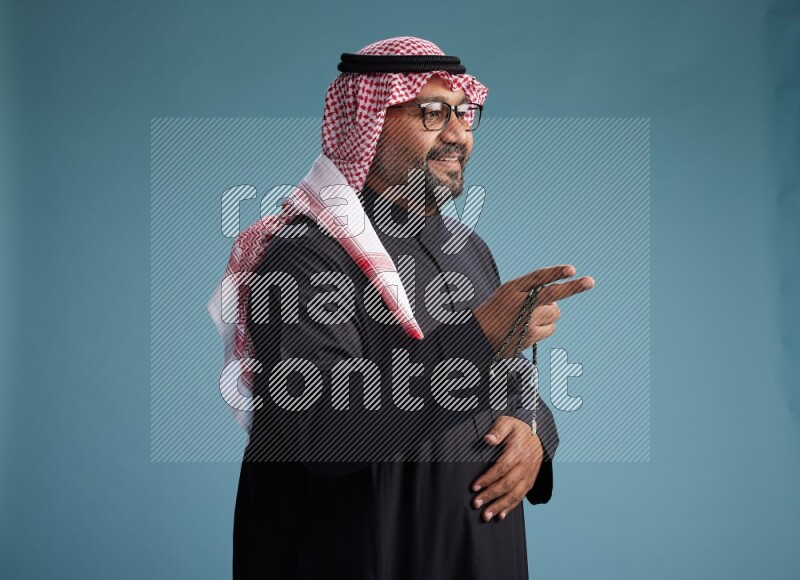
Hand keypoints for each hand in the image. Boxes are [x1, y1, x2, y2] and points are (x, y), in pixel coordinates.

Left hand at [471, 415, 543, 521]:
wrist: (538, 433)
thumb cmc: (517, 428)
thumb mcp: (507, 422)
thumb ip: (497, 430)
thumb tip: (488, 439)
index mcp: (518, 451)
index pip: (501, 468)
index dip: (488, 478)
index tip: (474, 487)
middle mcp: (525, 465)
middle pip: (507, 484)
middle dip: (491, 495)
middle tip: (475, 504)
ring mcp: (529, 475)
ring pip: (515, 494)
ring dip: (500, 506)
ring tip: (486, 515)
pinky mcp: (531, 481)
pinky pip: (521, 496)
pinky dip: (511, 507)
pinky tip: (500, 515)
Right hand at [473, 264, 593, 356]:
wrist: (478, 336)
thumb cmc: (495, 311)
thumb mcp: (507, 294)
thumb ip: (531, 290)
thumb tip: (557, 301)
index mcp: (512, 288)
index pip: (537, 277)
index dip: (555, 272)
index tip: (571, 269)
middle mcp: (519, 303)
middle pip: (552, 294)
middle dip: (573, 287)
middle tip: (590, 281)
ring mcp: (526, 321)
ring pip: (554, 312)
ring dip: (549, 313)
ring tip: (531, 316)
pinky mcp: (530, 336)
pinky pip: (551, 328)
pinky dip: (546, 327)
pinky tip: (531, 328)